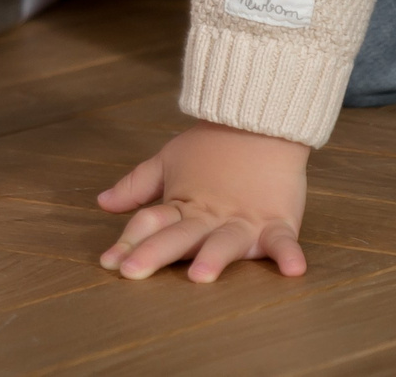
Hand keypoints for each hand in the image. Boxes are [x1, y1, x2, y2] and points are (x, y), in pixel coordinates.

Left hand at [96, 121, 309, 282]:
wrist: (262, 119)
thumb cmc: (213, 144)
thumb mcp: (168, 161)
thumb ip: (136, 186)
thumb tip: (102, 203)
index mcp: (182, 204)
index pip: (152, 223)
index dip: (130, 242)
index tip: (108, 262)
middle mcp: (209, 217)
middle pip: (180, 236)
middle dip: (156, 253)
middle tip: (132, 271)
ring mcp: (243, 220)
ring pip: (226, 242)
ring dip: (213, 258)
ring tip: (201, 276)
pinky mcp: (276, 220)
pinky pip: (283, 240)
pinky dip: (289, 253)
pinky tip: (293, 270)